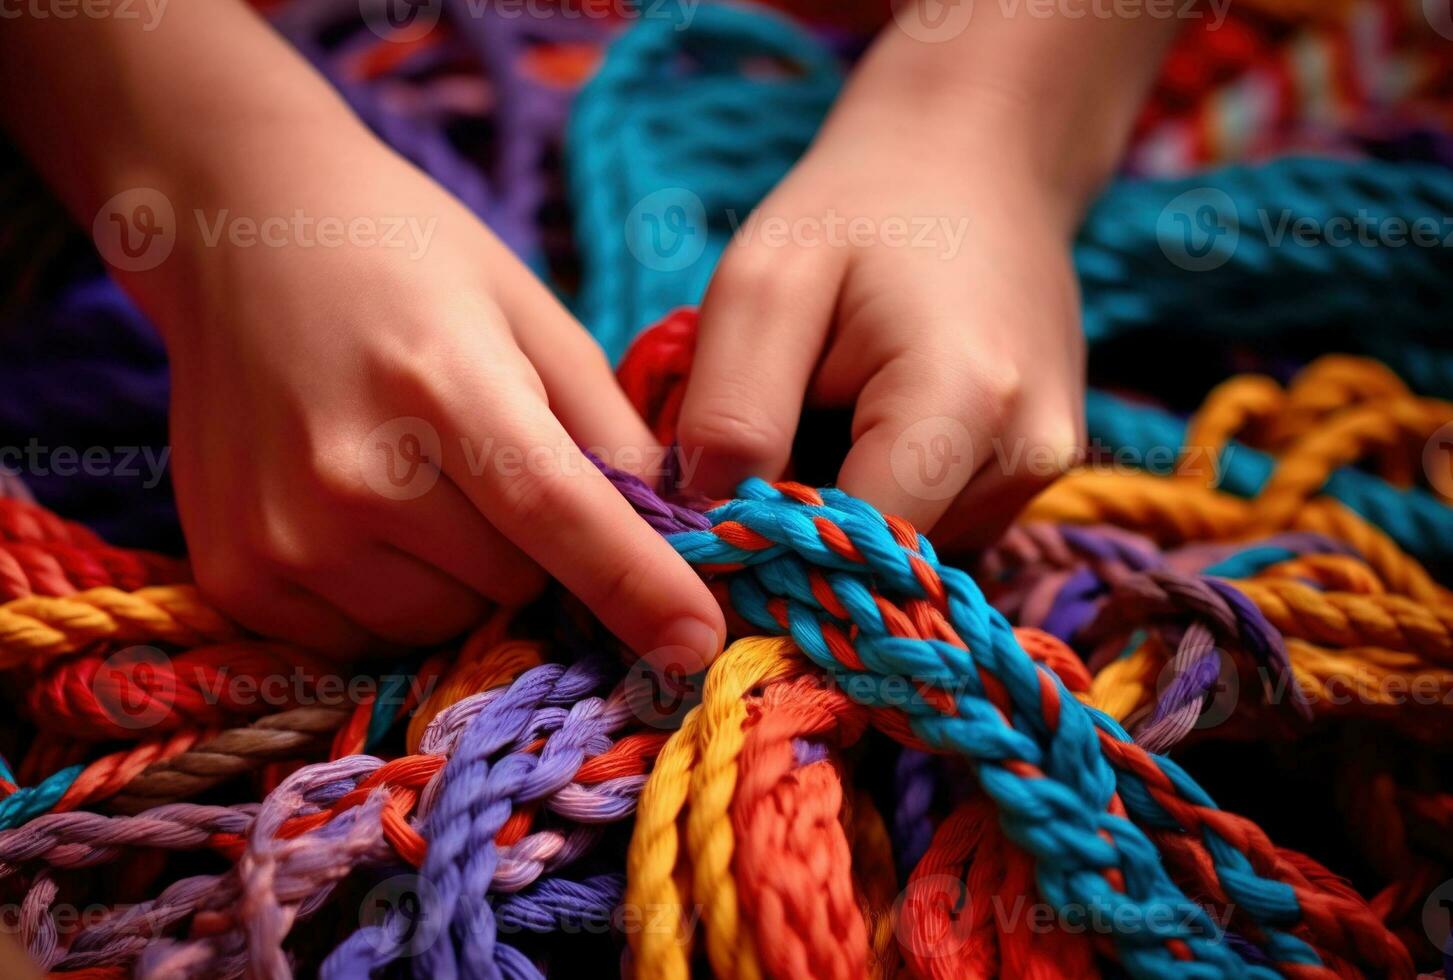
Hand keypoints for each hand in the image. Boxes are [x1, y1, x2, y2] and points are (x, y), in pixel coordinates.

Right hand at [159, 144, 723, 660]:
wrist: (238, 231)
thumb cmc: (405, 260)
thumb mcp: (528, 313)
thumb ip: (607, 424)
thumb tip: (678, 529)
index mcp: (439, 384)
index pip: (559, 514)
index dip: (640, 587)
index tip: (698, 645)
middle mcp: (350, 472)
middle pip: (510, 585)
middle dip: (532, 549)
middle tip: (483, 465)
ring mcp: (282, 535)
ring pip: (441, 624)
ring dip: (459, 579)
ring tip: (417, 482)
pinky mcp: (234, 577)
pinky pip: (363, 641)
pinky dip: (390, 598)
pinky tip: (360, 514)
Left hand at [677, 102, 1084, 546]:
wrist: (977, 160)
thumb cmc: (860, 211)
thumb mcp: (766, 282)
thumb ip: (731, 410)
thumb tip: (708, 528)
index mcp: (964, 402)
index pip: (852, 555)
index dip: (768, 559)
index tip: (705, 529)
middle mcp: (1026, 457)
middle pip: (879, 564)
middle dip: (799, 535)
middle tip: (755, 448)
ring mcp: (1040, 473)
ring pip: (901, 555)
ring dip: (837, 513)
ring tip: (817, 417)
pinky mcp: (1032, 477)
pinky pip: (930, 529)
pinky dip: (876, 499)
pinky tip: (859, 429)